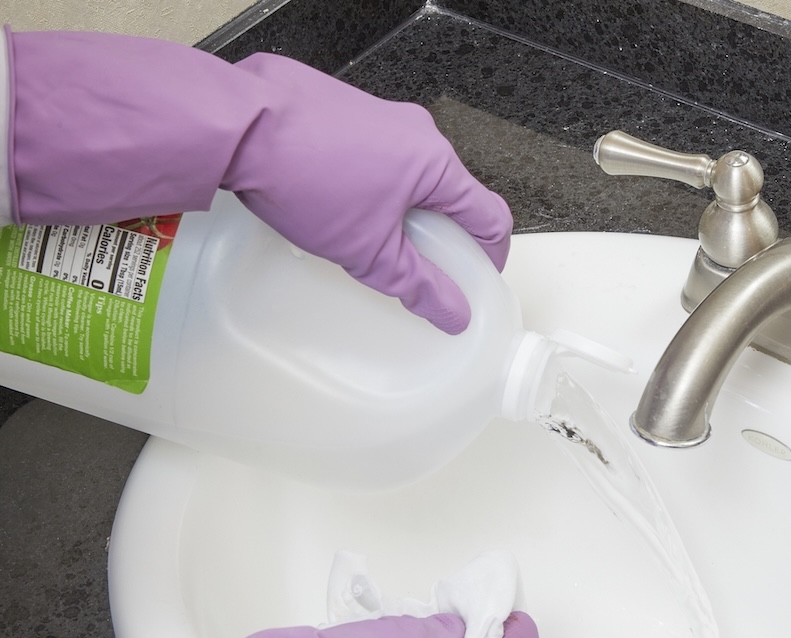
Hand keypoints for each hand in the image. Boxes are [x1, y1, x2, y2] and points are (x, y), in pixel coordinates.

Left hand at [8, 29, 510, 332]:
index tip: (477, 279)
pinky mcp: (345, 110)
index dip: (491, 255)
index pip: (490, 215)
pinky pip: (375, 153)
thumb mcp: (368, 251)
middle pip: (450, 194)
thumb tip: (452, 313)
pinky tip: (335, 206)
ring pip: (410, 173)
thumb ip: (418, 285)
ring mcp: (380, 115)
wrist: (239, 123)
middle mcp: (416, 132)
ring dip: (401, 209)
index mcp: (437, 164)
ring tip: (366, 239)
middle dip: (438, 234)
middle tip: (416, 267)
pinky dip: (370, 184)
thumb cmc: (306, 174)